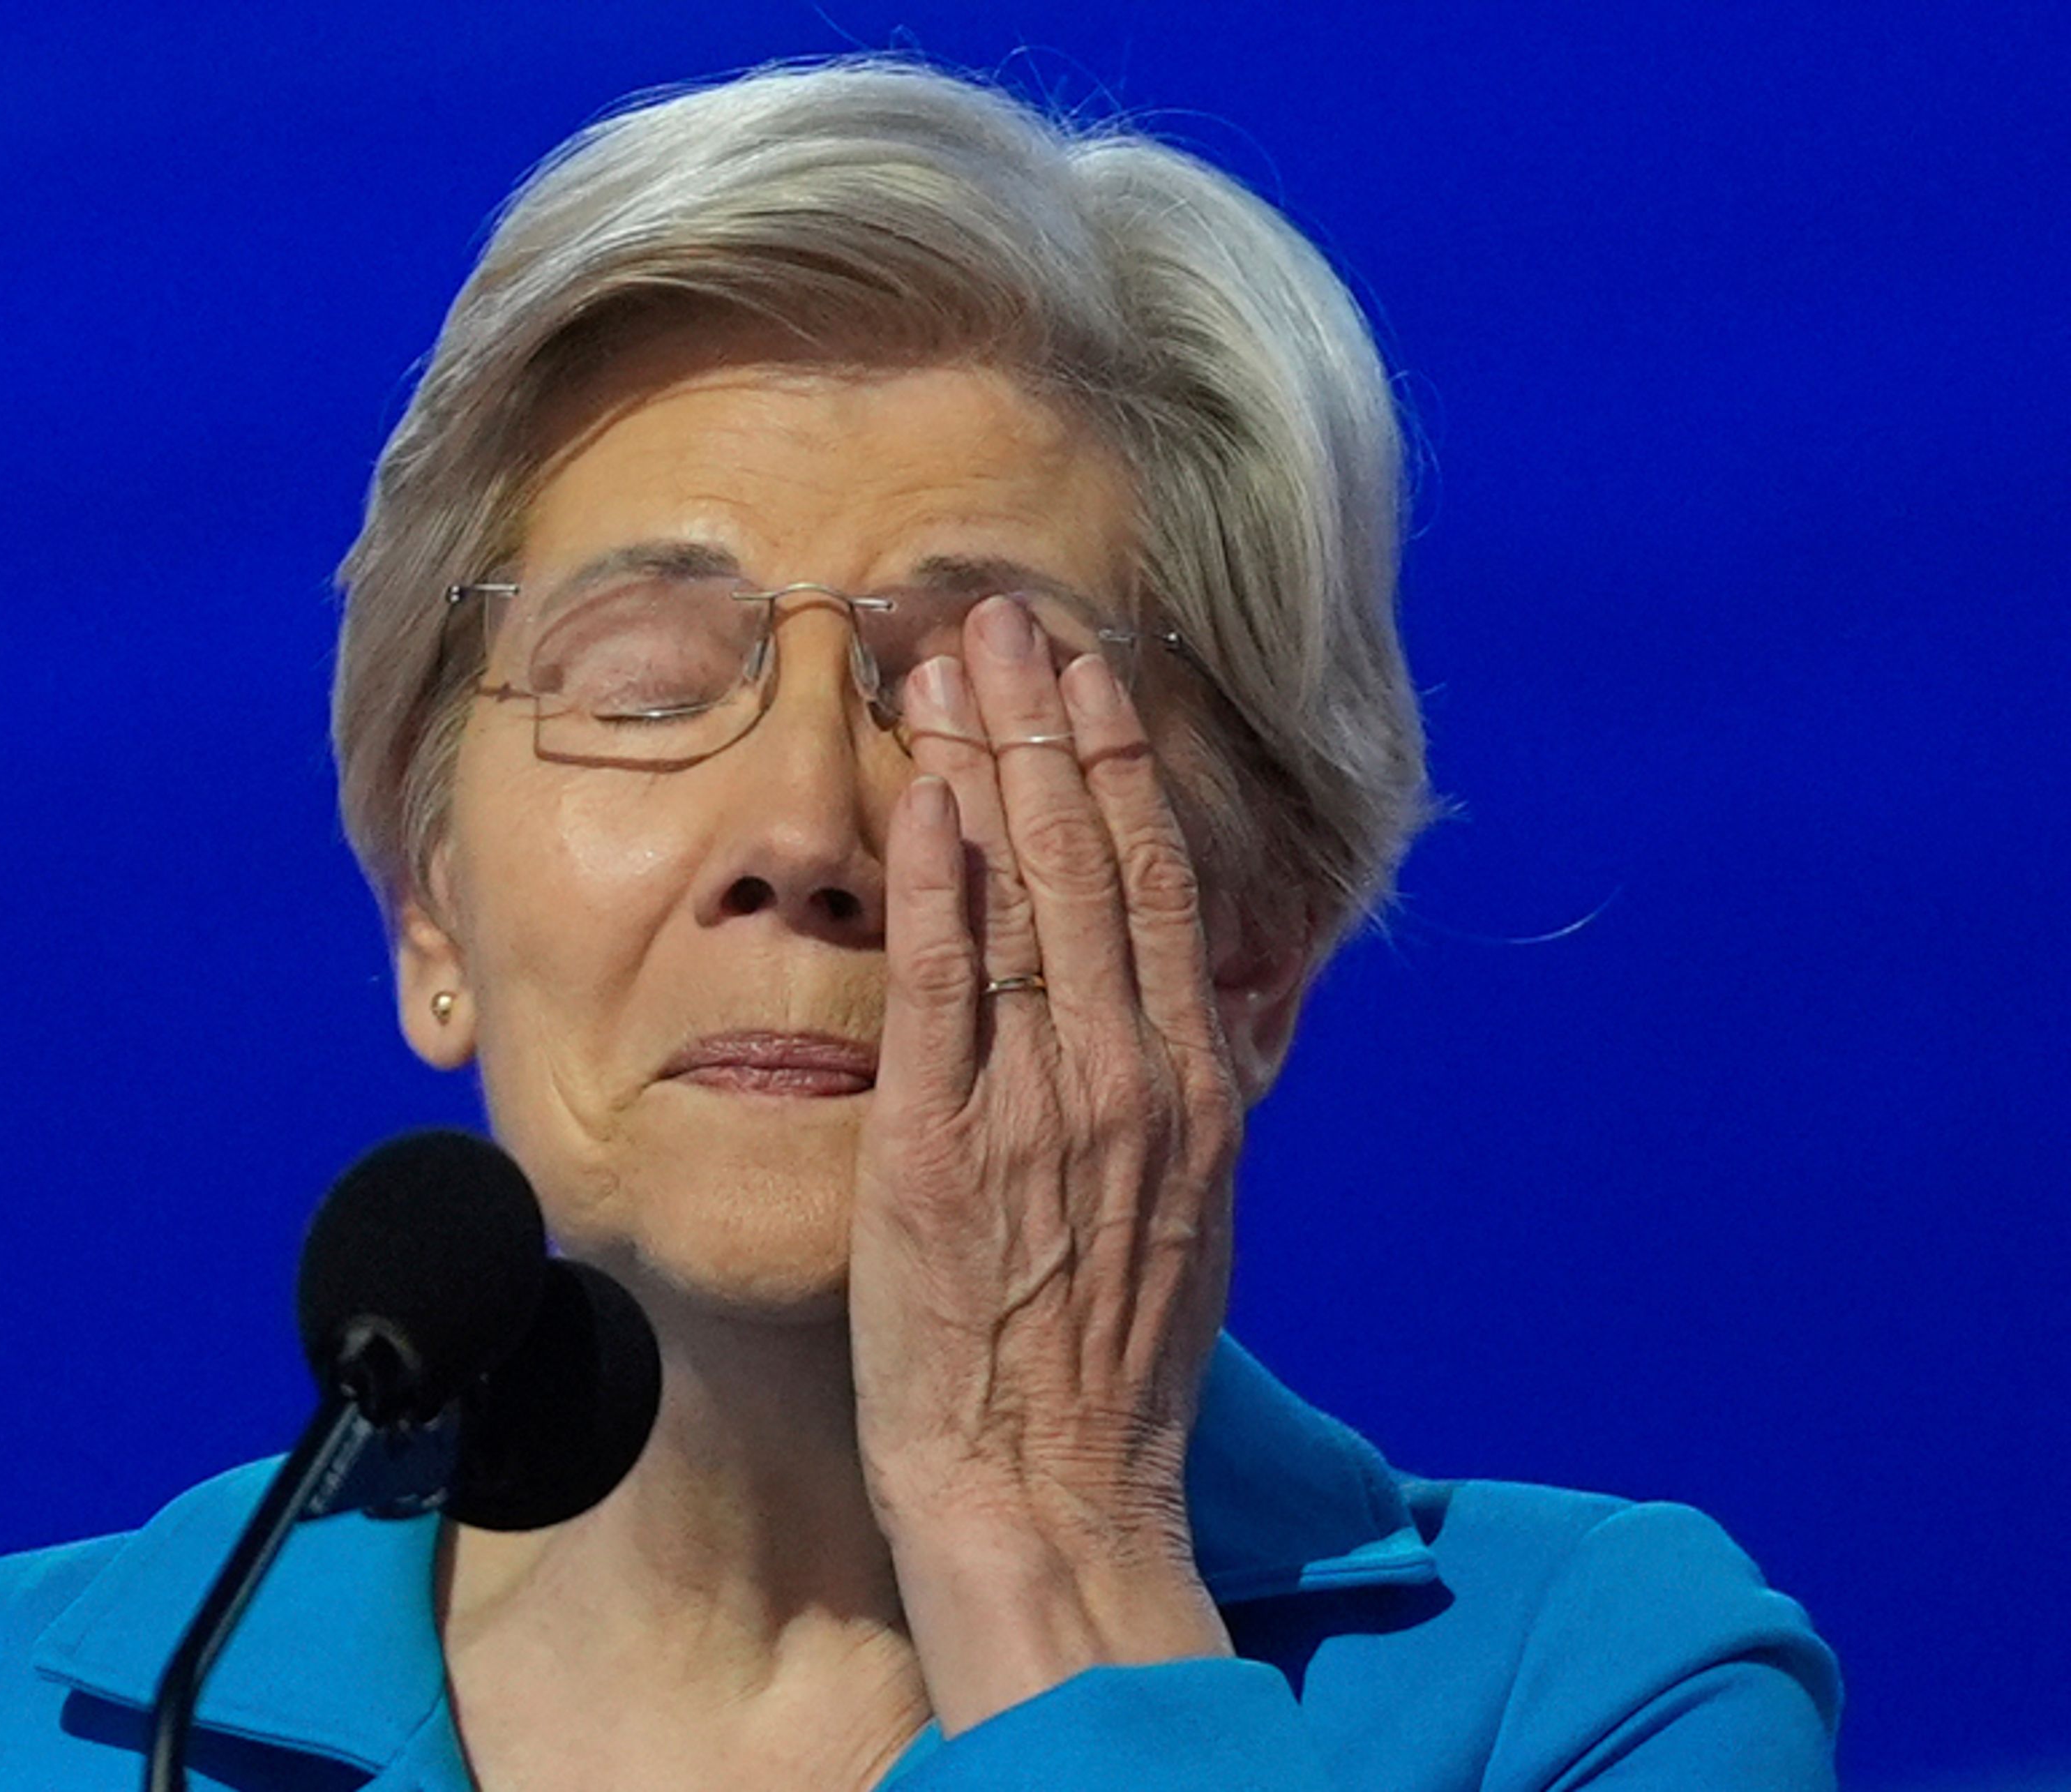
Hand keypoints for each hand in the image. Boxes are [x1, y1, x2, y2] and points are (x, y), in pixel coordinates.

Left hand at [852, 595, 1240, 1729]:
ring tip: (953, 659)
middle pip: (1094, 861)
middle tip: (1005, 617)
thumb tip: (1196, 1001)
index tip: (1091, 675)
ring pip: (1022, 901)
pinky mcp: (942, 1150)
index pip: (1162, 886)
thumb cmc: (1110, 1365)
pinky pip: (942, 993)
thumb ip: (1187, 1093)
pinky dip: (937, 887)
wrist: (1053, 1495)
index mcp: (1192, 1088)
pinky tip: (919, 797)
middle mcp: (1129, 1078)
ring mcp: (1039, 1109)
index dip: (1125, 767)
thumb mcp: (1192, 1213)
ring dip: (987, 766)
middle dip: (1047, 726)